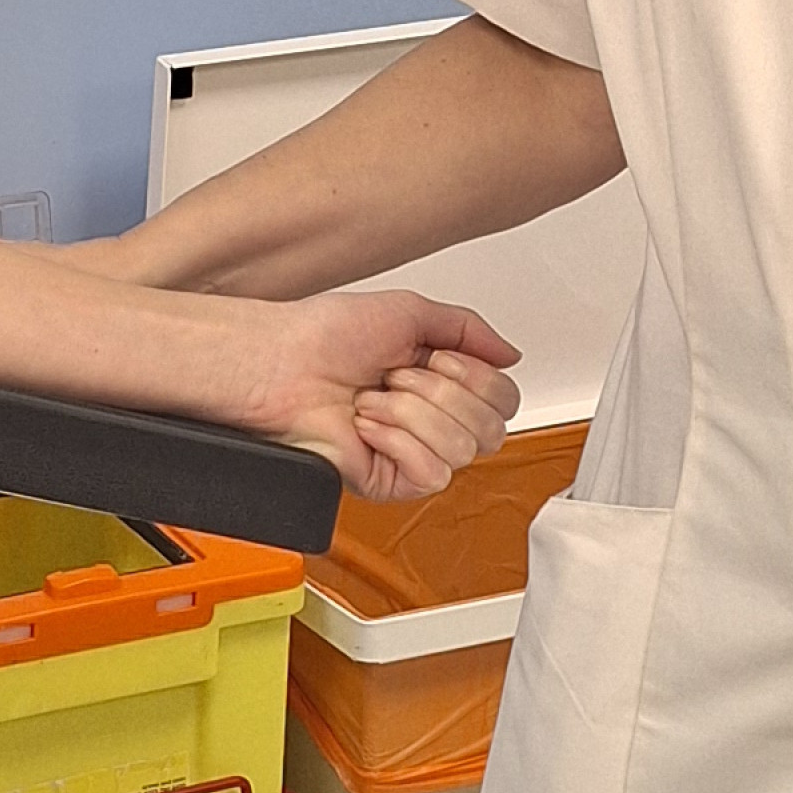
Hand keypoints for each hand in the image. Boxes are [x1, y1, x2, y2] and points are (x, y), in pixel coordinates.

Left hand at [229, 289, 520, 501]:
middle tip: (397, 375)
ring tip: (373, 398)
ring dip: (412, 412)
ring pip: (463, 451)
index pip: (504, 399)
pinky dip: (397, 441)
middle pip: (493, 429)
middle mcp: (430, 419)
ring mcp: (411, 453)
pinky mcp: (390, 482)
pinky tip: (366, 426)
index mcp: (440, 381)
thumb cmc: (324, 335)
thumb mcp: (409, 311)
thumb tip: (511, 354)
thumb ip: (468, 329)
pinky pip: (432, 474)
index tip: (435, 356)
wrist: (281, 364)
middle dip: (442, 392)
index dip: (477, 377)